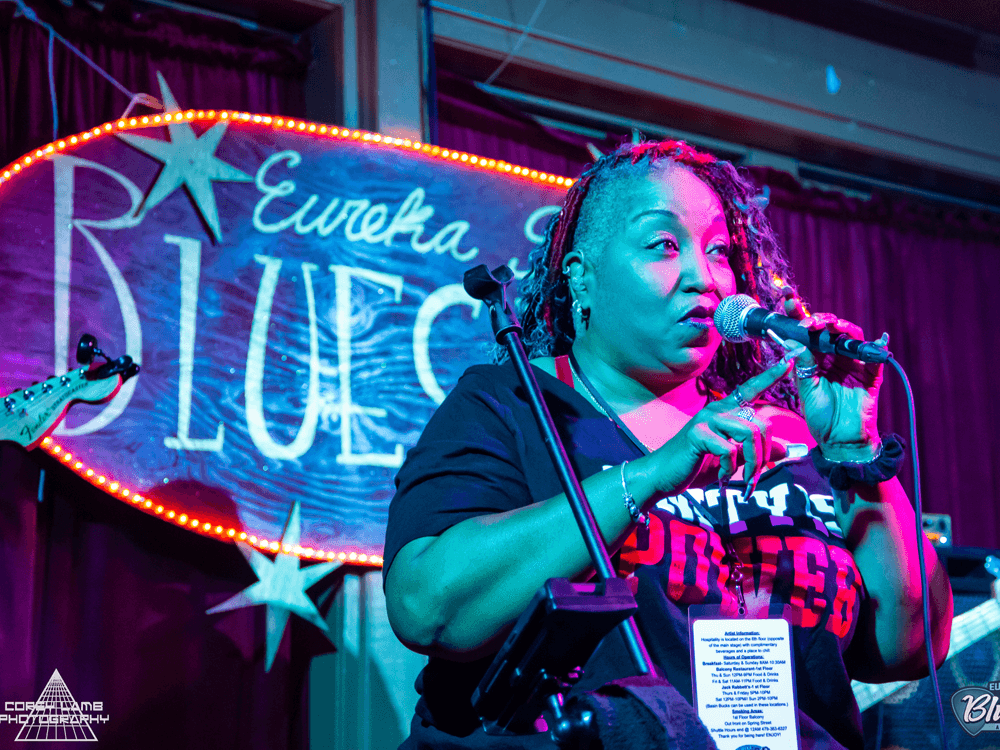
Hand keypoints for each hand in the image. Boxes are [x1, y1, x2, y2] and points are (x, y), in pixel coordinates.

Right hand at [649, 356, 793, 494]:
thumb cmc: (697, 464)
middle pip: (760, 422)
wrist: (664, 475)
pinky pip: (730, 449)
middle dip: (764, 453)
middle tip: (756, 476)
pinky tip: (723, 476)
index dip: (770, 375)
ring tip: (745, 478)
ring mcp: (707, 420)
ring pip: (749, 434)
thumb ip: (756, 452)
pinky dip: (731, 468)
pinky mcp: (698, 433)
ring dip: (753, 462)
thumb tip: (785, 451)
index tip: (790, 359)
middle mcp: (717, 410)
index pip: (751, 389)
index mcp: (725, 411)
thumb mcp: (733, 459)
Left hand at [782, 291, 882, 459]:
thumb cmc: (821, 417)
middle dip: (818, 319)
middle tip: (807, 321)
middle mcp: (833, 356)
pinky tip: (868, 339)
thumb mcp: (806, 389)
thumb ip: (802, 365)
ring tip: (827, 326)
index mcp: (814, 358)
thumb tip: (792, 341)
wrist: (840, 441)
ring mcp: (852, 363)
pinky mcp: (870, 372)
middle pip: (828, 329)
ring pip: (849, 335)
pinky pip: (873, 354)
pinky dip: (872, 345)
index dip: (798, 314)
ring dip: (839, 327)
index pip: (806, 332)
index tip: (787, 297)